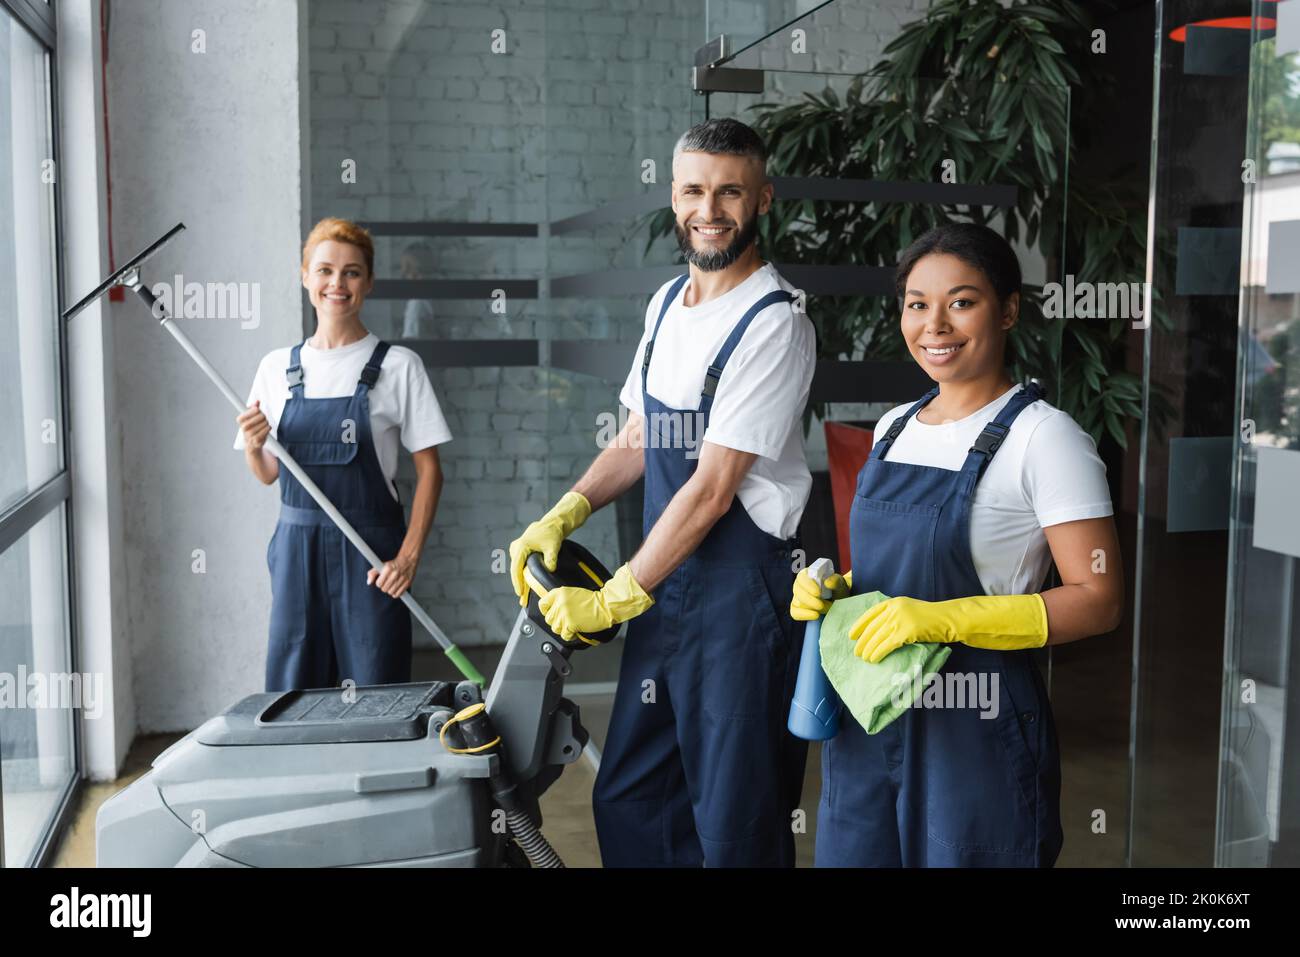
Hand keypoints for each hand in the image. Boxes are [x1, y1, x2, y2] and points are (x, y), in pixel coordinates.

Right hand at [237, 400, 270, 451]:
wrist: (251, 443)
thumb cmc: (251, 428)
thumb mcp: (251, 417)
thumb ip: (254, 408)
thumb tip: (257, 401)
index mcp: (241, 421)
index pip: (247, 412)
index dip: (254, 410)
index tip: (257, 410)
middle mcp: (244, 428)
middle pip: (259, 416)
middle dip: (263, 416)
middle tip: (263, 418)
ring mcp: (249, 435)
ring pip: (264, 423)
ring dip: (266, 423)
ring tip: (265, 424)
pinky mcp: (256, 441)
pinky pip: (266, 431)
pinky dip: (268, 428)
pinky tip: (267, 428)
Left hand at [368, 551, 417, 597]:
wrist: (408, 560)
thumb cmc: (394, 564)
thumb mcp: (381, 565)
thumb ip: (372, 573)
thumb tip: (369, 582)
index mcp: (388, 568)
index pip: (379, 584)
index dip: (379, 583)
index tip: (381, 581)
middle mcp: (395, 573)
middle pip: (384, 589)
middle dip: (384, 586)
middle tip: (386, 582)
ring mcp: (402, 579)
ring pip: (391, 592)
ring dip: (390, 590)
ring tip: (391, 585)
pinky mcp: (407, 583)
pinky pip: (398, 594)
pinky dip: (396, 593)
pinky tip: (396, 588)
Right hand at [508, 491, 591, 606]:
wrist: (553, 523)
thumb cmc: (553, 534)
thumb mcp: (553, 546)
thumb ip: (551, 558)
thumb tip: (550, 569)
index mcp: (521, 547)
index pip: (516, 568)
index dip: (518, 582)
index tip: (520, 593)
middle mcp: (516, 547)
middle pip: (515, 570)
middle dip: (519, 585)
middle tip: (522, 601)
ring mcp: (517, 549)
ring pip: (517, 568)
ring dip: (520, 581)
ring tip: (524, 596)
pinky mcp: (520, 550)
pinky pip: (520, 565)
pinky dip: (522, 575)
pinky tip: (526, 585)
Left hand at [538, 564, 652, 641]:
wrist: (605, 605)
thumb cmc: (594, 600)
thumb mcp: (574, 593)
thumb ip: (562, 599)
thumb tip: (554, 608)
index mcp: (560, 593)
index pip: (542, 603)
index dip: (546, 611)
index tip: (550, 613)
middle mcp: (560, 603)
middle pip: (548, 618)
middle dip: (556, 622)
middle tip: (565, 621)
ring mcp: (564, 614)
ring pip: (555, 628)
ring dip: (563, 629)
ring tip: (571, 626)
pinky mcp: (570, 624)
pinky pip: (564, 635)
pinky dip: (569, 635)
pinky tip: (575, 631)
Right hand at [790, 568, 850, 620]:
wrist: (839, 600)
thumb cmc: (837, 589)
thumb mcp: (840, 583)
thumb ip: (836, 581)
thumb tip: (827, 582)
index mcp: (808, 574)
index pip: (801, 577)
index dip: (808, 585)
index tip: (818, 593)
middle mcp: (800, 585)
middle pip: (798, 591)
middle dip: (810, 600)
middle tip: (823, 605)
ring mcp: (797, 597)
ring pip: (797, 603)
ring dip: (812, 607)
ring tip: (827, 608)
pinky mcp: (797, 608)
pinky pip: (795, 613)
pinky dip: (805, 615)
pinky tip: (816, 615)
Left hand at [849, 594, 1048, 662]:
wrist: (955, 620)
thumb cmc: (935, 620)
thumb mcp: (913, 613)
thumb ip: (897, 617)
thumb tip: (882, 632)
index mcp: (895, 602)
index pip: (871, 612)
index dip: (859, 625)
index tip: (851, 635)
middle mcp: (895, 608)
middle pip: (872, 627)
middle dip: (862, 641)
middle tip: (856, 652)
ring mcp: (901, 618)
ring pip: (877, 637)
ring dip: (869, 650)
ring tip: (865, 659)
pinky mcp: (907, 630)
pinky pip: (886, 644)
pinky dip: (879, 653)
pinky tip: (875, 659)